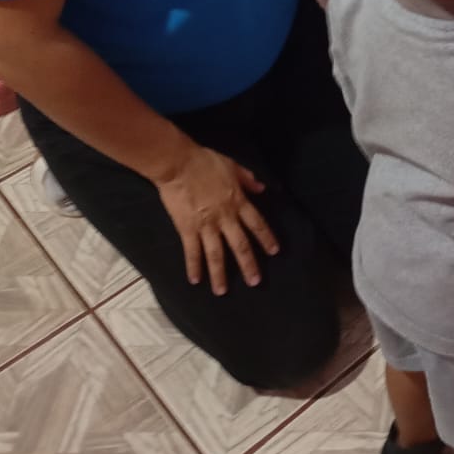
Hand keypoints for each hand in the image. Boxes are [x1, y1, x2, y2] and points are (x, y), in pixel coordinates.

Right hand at [154, 144, 279, 295]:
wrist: (179, 164)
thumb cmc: (206, 161)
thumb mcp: (233, 166)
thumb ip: (248, 179)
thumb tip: (263, 188)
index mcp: (238, 201)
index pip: (256, 223)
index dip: (266, 238)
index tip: (274, 252)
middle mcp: (225, 217)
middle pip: (240, 245)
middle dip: (248, 264)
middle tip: (255, 282)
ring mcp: (206, 225)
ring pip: (216, 254)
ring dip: (220, 274)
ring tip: (222, 292)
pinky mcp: (187, 228)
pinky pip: (192, 251)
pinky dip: (193, 266)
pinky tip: (195, 280)